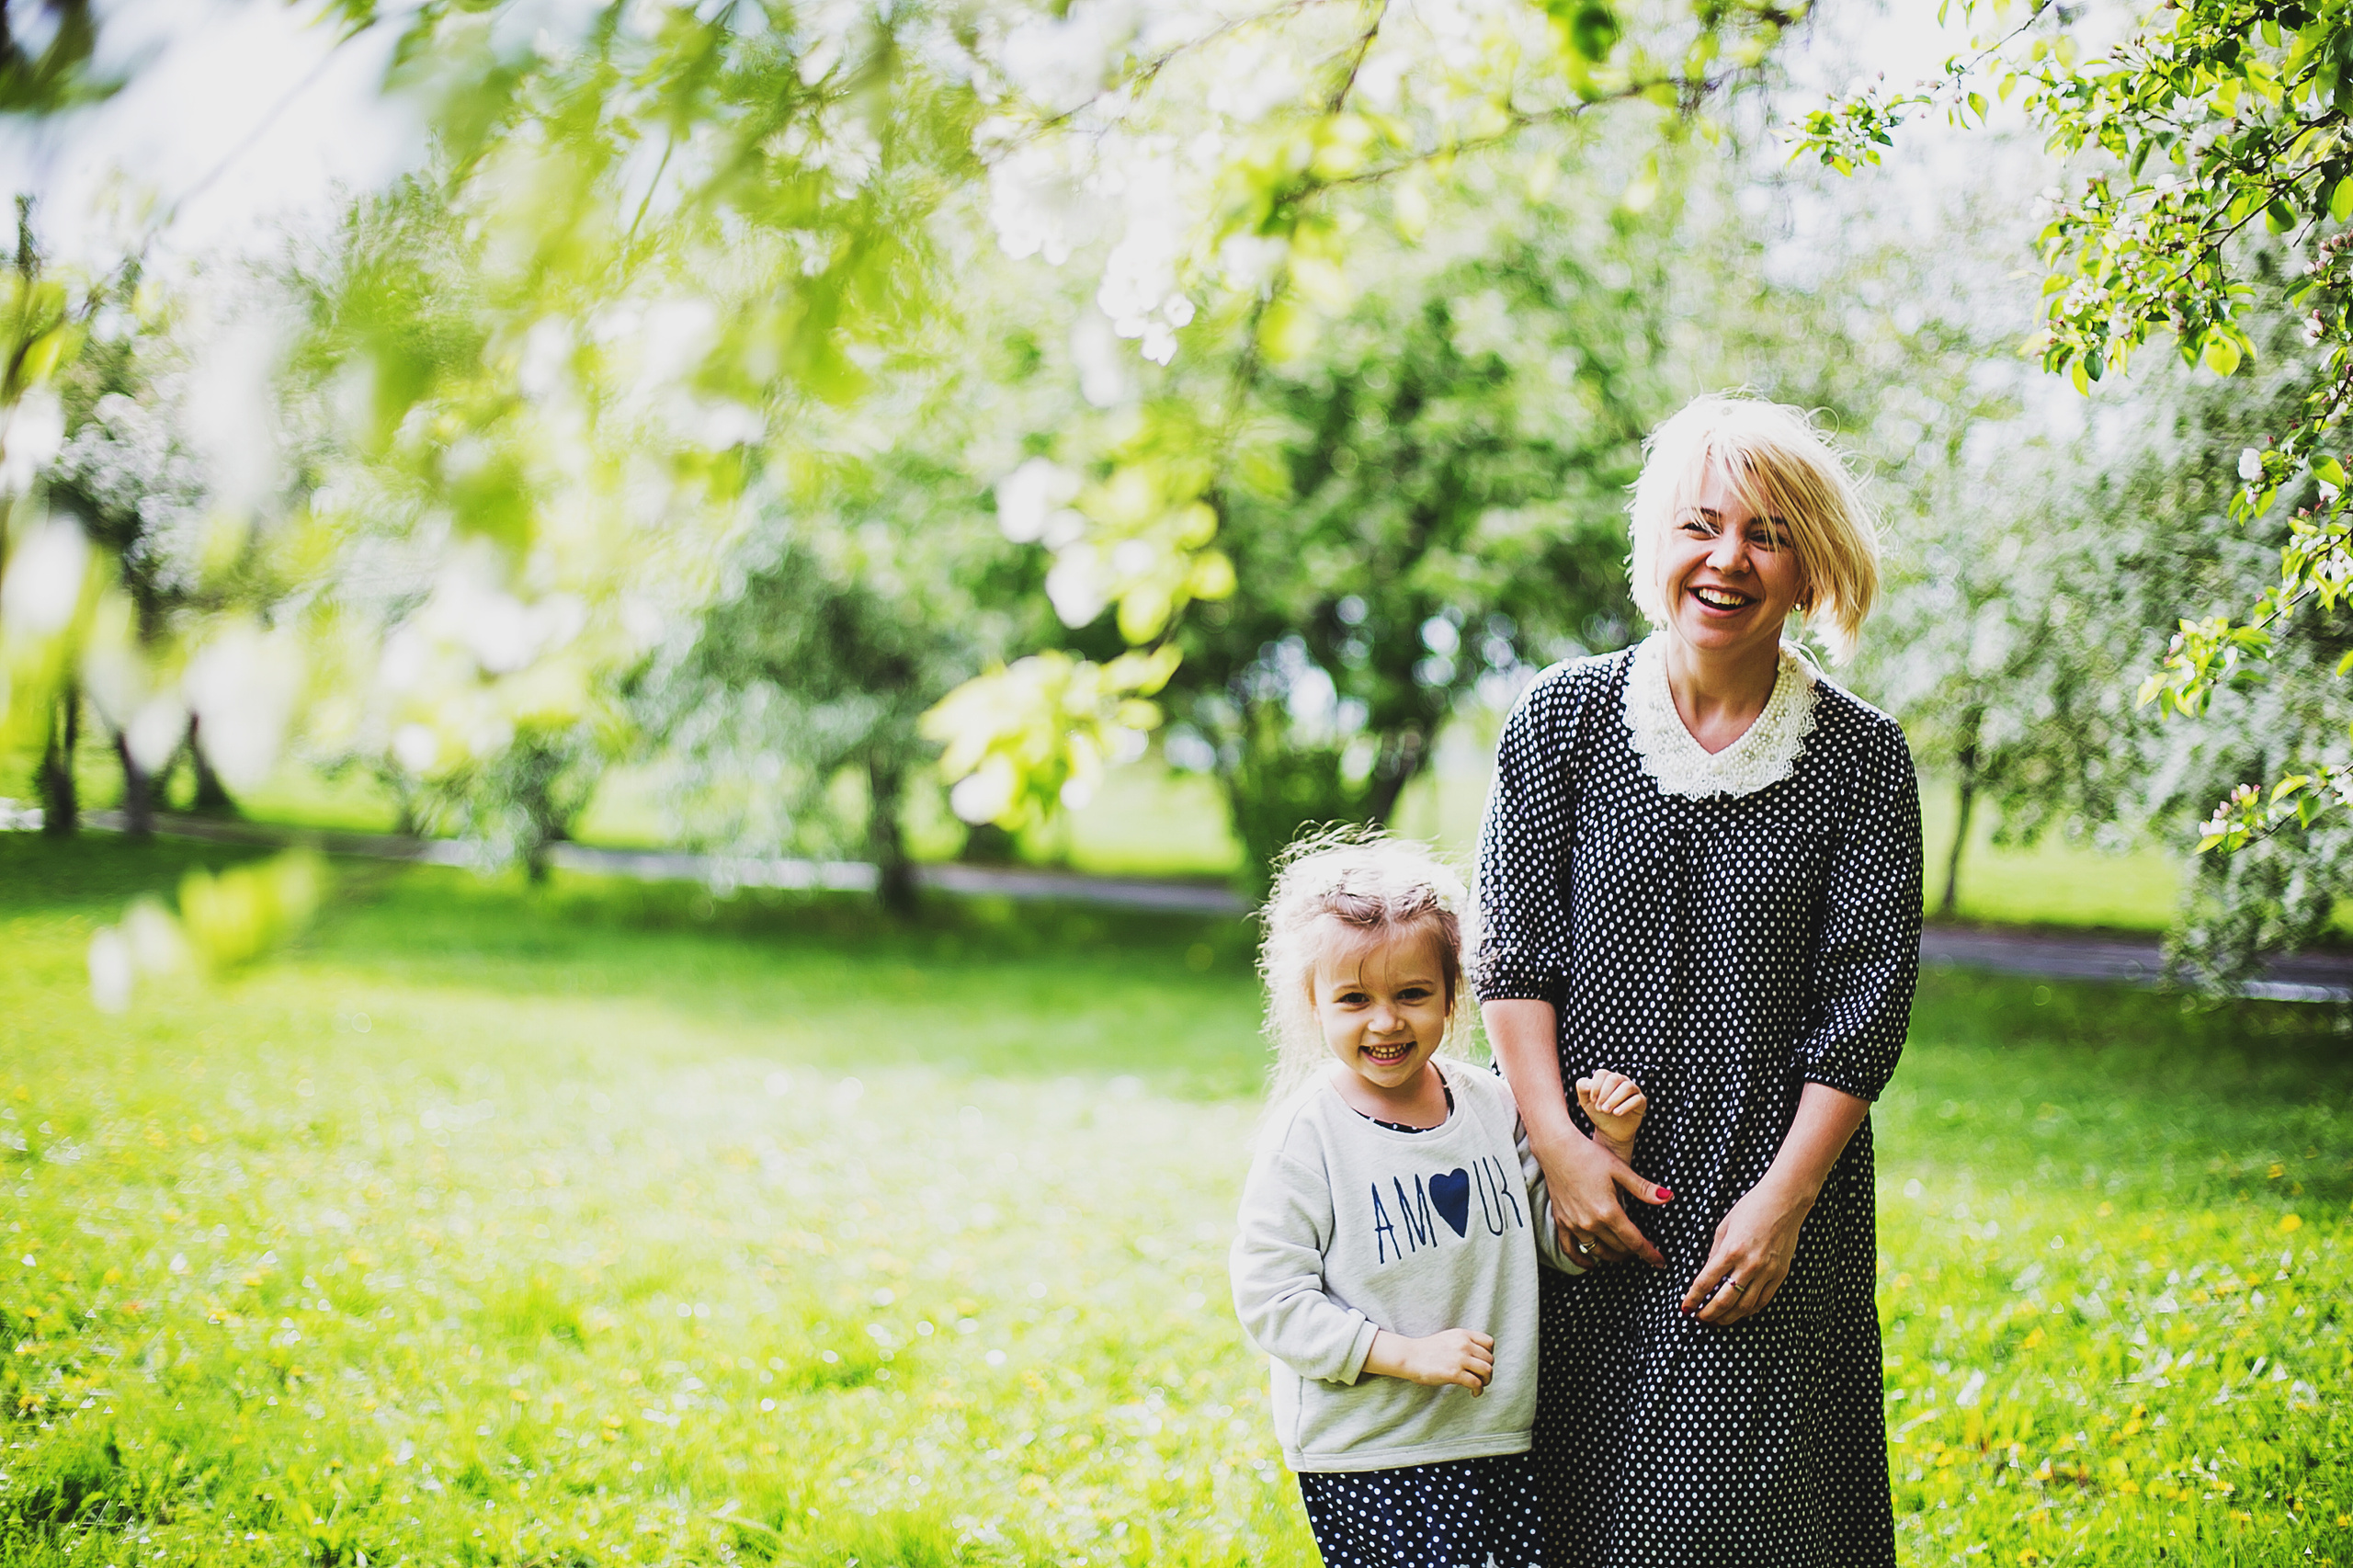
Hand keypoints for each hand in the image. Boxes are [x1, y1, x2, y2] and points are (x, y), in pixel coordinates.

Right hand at [1363, 1327, 1495, 1393]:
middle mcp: (1464, 1345)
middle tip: (1481, 1378)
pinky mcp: (1454, 1373)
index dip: (1489, 1354)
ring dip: (1486, 1381)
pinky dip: (1478, 1390)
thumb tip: (1479, 1356)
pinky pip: (1476, 1383)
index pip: (1489, 1342)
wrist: (1410, 1357)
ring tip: (1479, 1385)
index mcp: (1463, 1335)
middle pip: (1490, 1359)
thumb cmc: (1427, 1350)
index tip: (1483, 1363)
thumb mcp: (1449, 1338)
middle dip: (1488, 1371)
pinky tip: (1473, 1393)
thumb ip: (1464, 1343)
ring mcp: (1460, 1359)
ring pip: (1487, 1371)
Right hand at [1532, 1126, 1671, 1268]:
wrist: (1556, 1147)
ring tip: (1623, 1252)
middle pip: (1618, 1248)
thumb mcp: (1620, 1169)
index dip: (1650, 1254)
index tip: (1660, 1262)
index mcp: (1608, 1211)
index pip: (1634, 1241)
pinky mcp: (1561, 1221)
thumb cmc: (1589, 1154)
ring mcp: (1573, 1224)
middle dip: (1633, 1251)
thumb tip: (1668, 1198)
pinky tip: (1590, 1264)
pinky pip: (1570, 1249)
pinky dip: (1581, 1260)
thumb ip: (1644, 1189)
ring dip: (1613, 1255)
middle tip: (1644, 1248)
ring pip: (1598, 1251)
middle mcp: (1590, 1222)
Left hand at [1575, 1069, 1647, 1159]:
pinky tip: (1617, 1113)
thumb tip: (1588, 1084)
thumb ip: (1582, 1088)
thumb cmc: (1597, 1111)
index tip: (1592, 1100)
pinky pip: (1636, 1099)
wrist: (1610, 1130)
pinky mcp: (1641, 1101)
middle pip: (1614, 1078)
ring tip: (1606, 1110)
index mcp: (1607, 1077)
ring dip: (1614, 1099)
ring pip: (1627, 1087)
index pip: (1602, 1073)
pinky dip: (1625, 1106)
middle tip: (1599, 1108)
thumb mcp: (1586, 1100)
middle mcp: (1621, 1080)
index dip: (1596, 1086)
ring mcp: (1633, 1089)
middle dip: (1605, 1094)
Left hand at [1681, 1173, 1811, 1324]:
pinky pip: (1763, 1300)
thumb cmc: (1751, 1208)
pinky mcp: (1780, 1274)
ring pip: (1745, 1306)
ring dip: (1728, 1317)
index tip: (1685, 1306)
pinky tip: (1739, 1312)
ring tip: (1716, 1320)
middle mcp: (1749, 1264)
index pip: (1706, 1282)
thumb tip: (1707, 1274)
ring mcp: (1767, 1271)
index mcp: (1731, 1250)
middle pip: (1724, 1300)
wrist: (1784, 1201)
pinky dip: (1749, 1310)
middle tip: (1698, 1318)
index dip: (1693, 1298)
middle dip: (1708, 1313)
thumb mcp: (1724, 1227)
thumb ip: (1715, 1252)